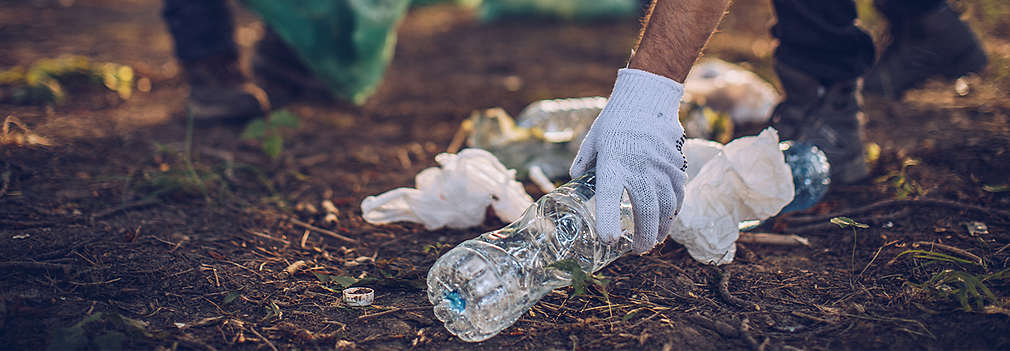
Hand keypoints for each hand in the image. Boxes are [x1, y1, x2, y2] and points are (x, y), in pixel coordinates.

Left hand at [570, 69, 687, 253]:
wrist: (648, 99)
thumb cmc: (615, 121)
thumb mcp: (593, 140)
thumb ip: (584, 163)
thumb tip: (574, 181)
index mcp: (612, 162)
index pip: (608, 196)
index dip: (608, 219)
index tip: (609, 239)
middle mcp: (639, 167)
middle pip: (646, 210)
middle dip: (644, 236)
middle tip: (639, 250)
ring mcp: (661, 167)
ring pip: (666, 207)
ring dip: (661, 228)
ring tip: (654, 240)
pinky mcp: (675, 165)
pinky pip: (678, 194)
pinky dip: (674, 211)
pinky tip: (668, 220)